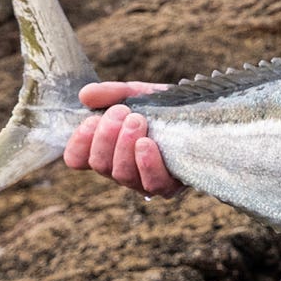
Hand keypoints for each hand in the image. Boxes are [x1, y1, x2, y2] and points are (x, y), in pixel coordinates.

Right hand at [62, 81, 185, 196]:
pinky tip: (146, 144)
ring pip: (122, 174)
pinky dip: (145, 163)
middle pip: (100, 164)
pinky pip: (152, 184)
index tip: (91, 120)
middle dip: (106, 136)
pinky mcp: (168, 186)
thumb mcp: (136, 94)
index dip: (78, 143)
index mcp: (107, 149)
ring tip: (136, 120)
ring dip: (124, 145)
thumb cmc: (163, 107)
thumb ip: (111, 93)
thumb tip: (86, 95)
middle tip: (121, 112)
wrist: (203, 115)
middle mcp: (120, 168)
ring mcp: (143, 181)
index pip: (78, 158)